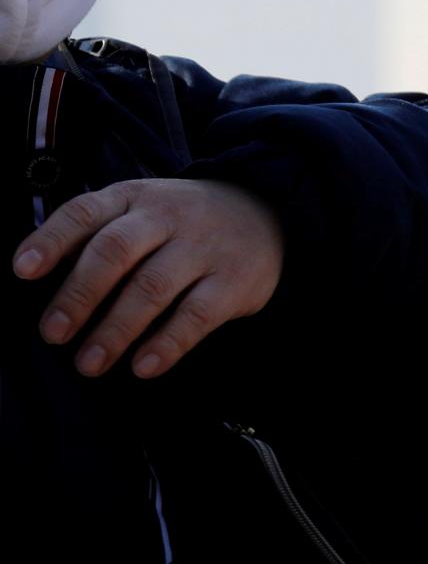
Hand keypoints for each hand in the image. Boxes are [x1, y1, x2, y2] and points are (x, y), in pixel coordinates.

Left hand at [12, 177, 283, 378]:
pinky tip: (143, 366)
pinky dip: (168, 343)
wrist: (267, 212)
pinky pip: (197, 316)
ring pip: (152, 288)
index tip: (23, 272)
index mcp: (134, 197)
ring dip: (116, 329)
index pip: (85, 213)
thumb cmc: (184, 222)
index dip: (52, 241)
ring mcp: (203, 249)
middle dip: (79, 296)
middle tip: (53, 334)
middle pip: (114, 252)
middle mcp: (167, 218)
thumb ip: (99, 236)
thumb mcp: (142, 209)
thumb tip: (43, 283)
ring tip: (89, 363)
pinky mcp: (235, 282)